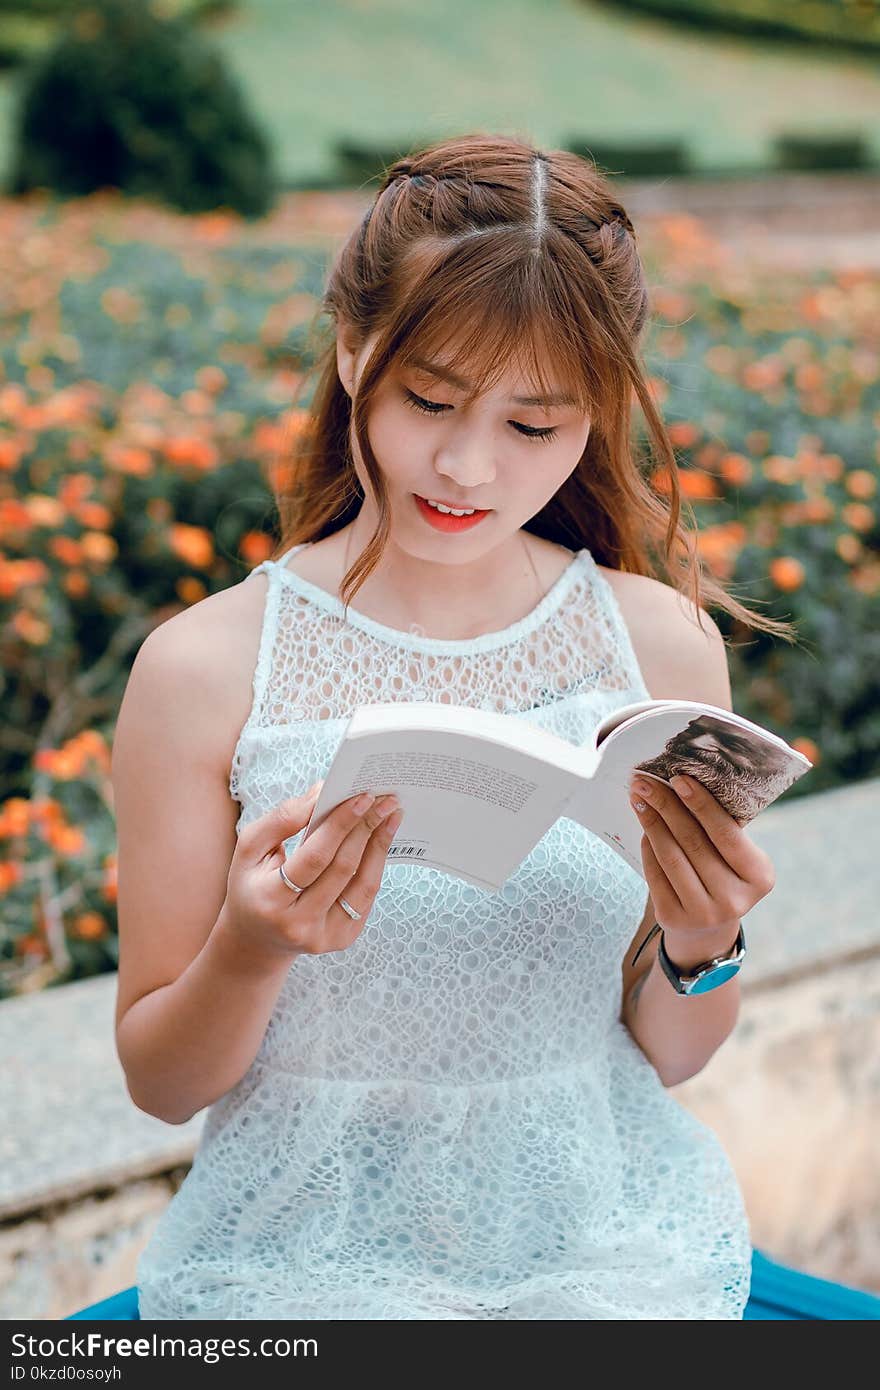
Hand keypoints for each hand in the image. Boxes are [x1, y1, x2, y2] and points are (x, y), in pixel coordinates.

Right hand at [218, 781, 403, 962]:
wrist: (258, 937)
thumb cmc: (252, 883)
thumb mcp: (250, 848)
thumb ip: (282, 818)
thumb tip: (321, 792)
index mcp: (270, 900)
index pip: (314, 857)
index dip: (340, 825)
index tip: (363, 797)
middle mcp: (298, 924)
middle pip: (342, 869)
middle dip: (366, 829)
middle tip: (385, 799)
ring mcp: (324, 936)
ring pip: (363, 885)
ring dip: (380, 845)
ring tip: (391, 815)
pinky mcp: (343, 938)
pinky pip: (367, 896)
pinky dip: (376, 864)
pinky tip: (381, 839)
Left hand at [629, 773, 775, 964]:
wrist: (709, 930)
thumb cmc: (724, 877)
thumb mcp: (737, 858)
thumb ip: (720, 828)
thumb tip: (684, 782)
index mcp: (759, 877)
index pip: (726, 833)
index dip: (700, 804)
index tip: (678, 778)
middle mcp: (734, 899)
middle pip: (693, 842)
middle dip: (667, 807)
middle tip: (646, 781)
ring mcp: (703, 913)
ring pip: (671, 856)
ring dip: (652, 822)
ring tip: (639, 798)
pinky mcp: (674, 919)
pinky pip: (655, 873)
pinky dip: (647, 846)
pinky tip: (643, 826)